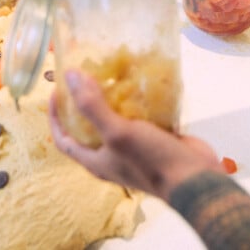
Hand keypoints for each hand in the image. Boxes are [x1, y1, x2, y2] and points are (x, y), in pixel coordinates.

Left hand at [49, 70, 223, 200]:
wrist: (195, 179)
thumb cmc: (150, 160)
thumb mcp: (117, 132)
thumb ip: (92, 106)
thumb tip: (70, 76)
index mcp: (96, 160)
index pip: (63, 139)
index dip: (54, 116)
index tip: (56, 89)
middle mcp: (111, 154)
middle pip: (89, 126)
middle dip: (85, 100)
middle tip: (86, 73)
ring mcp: (133, 146)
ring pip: (116, 117)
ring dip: (112, 96)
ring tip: (110, 71)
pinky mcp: (154, 137)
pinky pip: (140, 115)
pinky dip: (137, 98)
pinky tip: (139, 79)